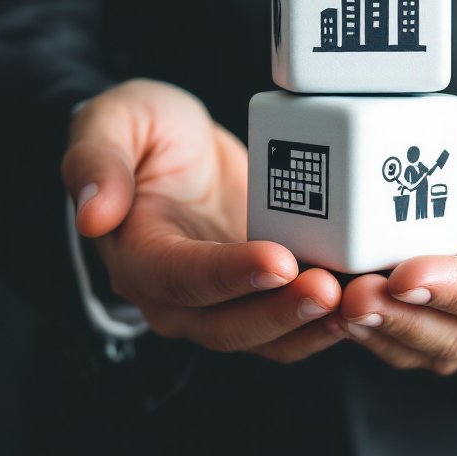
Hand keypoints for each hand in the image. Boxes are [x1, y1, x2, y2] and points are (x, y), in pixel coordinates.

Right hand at [62, 79, 342, 361]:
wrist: (177, 144)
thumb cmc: (143, 130)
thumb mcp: (113, 121)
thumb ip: (97, 160)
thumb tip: (91, 211)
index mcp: (138, 256)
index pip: (182, 277)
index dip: (230, 274)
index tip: (278, 259)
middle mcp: (178, 295)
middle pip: (229, 323)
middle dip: (282, 311)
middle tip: (330, 289)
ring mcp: (224, 300)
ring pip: (267, 334)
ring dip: (313, 325)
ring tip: (358, 300)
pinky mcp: (262, 292)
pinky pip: (294, 319)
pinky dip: (329, 317)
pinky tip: (366, 296)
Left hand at [337, 92, 456, 374]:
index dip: (455, 290)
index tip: (408, 271)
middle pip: (450, 333)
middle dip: (400, 317)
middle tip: (353, 292)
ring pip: (416, 338)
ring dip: (375, 326)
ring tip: (333, 296)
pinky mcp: (429, 287)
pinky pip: (395, 316)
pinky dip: (364, 313)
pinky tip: (327, 286)